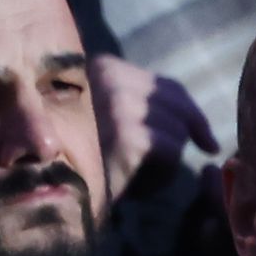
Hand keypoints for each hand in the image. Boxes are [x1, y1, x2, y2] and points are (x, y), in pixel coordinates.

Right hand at [89, 54, 219, 199]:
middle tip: (208, 147)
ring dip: (171, 158)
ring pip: (176, 129)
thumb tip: (190, 119)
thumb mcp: (102, 120)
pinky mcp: (126, 137)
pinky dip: (164, 173)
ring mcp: (117, 105)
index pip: (165, 84)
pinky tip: (142, 186)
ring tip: (146, 176)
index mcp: (103, 68)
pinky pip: (170, 152)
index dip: (190, 111)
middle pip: (176, 103)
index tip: (205, 134)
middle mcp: (109, 78)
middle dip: (193, 128)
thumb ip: (137, 107)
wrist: (47, 187)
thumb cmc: (75, 157)